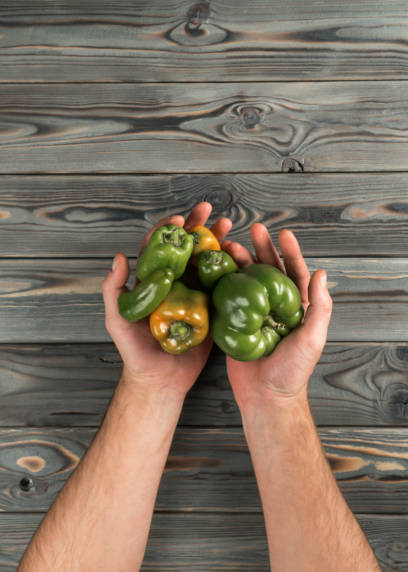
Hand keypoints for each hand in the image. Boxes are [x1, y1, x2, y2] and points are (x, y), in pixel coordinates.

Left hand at [102, 202, 231, 397]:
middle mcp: (174, 283)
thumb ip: (114, 290)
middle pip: (186, 248)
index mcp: (152, 281)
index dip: (168, 231)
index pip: (159, 248)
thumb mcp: (117, 320)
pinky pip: (221, 285)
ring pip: (206, 261)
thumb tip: (119, 256)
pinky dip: (230, 268)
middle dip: (197, 226)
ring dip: (217, 241)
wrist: (161, 379)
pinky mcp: (210, 308)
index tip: (179, 221)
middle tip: (208, 210)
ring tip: (229, 225)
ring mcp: (193, 294)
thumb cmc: (134, 351)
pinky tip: (239, 254)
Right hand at [221, 224, 331, 407]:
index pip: (295, 273)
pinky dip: (222, 282)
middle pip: (268, 270)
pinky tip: (215, 269)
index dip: (290, 252)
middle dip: (261, 249)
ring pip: (246, 280)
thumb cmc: (293, 371)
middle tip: (253, 230)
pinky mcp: (235, 323)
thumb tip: (322, 273)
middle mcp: (275, 307)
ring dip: (239, 261)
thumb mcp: (312, 338)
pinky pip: (228, 298)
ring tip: (228, 246)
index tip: (283, 233)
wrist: (266, 397)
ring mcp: (254, 314)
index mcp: (297, 308)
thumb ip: (320, 307)